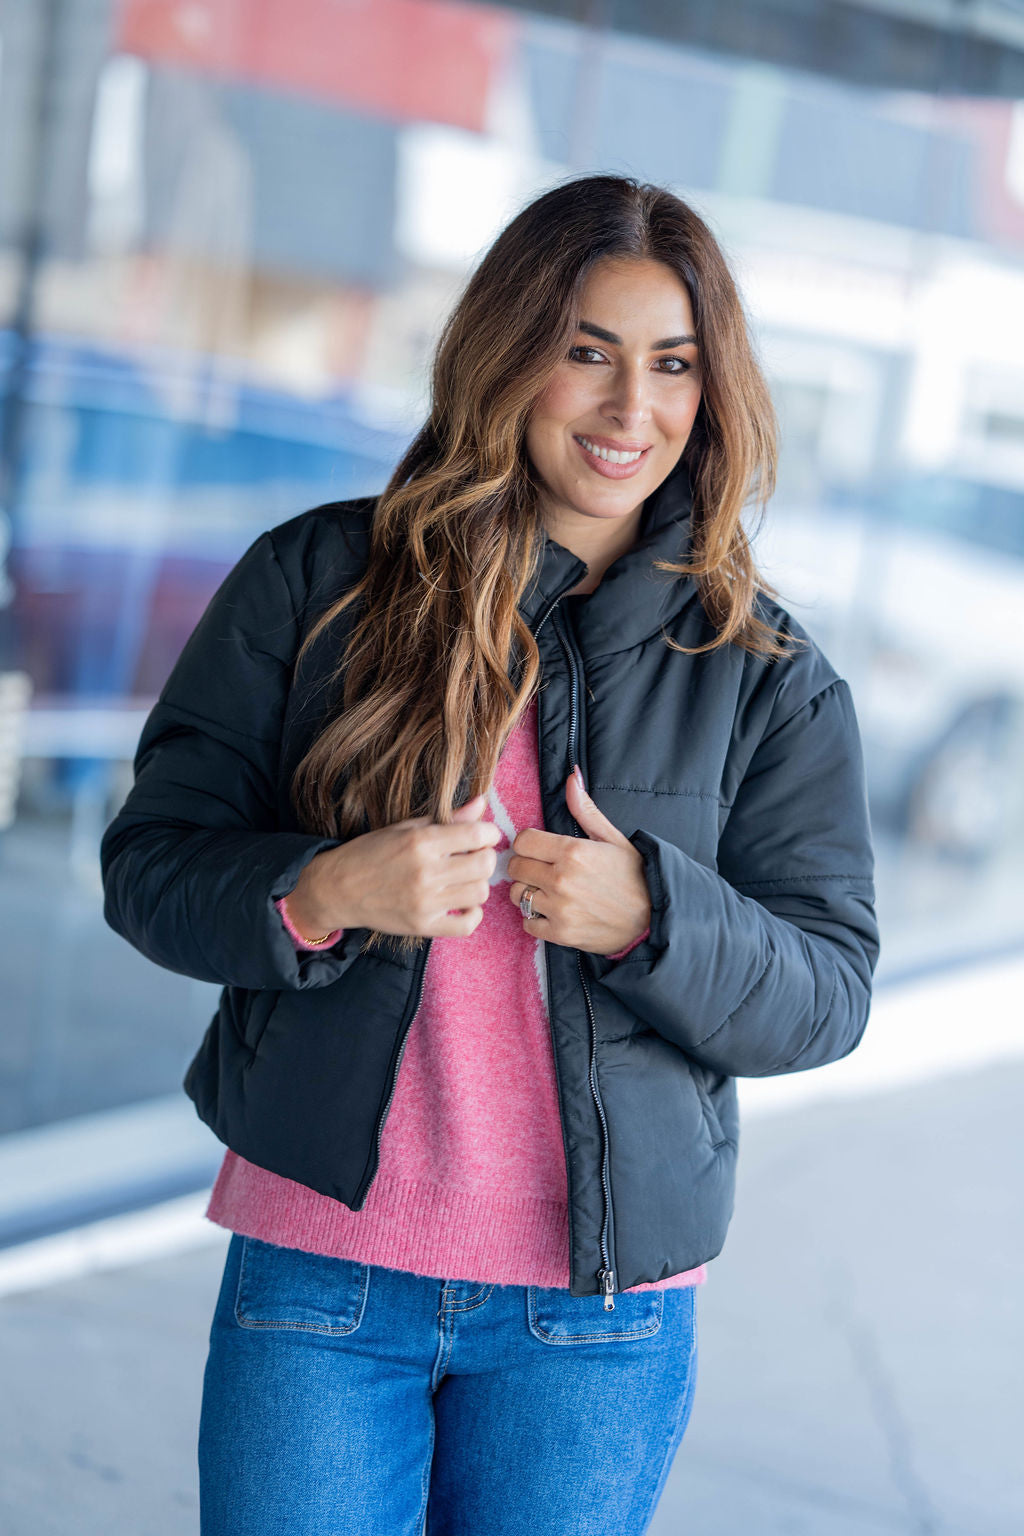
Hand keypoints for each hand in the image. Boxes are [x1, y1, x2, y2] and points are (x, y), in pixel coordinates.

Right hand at [285, 793, 500, 938]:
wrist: (337, 888)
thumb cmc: (371, 853)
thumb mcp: (406, 828)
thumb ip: (448, 818)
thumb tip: (482, 802)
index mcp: (421, 842)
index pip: (477, 835)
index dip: (489, 833)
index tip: (484, 835)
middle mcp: (425, 872)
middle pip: (484, 865)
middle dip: (486, 857)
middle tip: (475, 856)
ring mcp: (425, 902)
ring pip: (480, 893)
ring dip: (478, 884)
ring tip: (464, 879)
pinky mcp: (422, 926)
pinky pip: (466, 925)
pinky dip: (472, 915)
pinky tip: (462, 904)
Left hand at [507, 768, 651, 953]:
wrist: (654, 919)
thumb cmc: (634, 876)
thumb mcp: (614, 839)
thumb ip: (586, 810)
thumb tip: (571, 776)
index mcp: (573, 851)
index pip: (522, 841)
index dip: (529, 844)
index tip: (540, 850)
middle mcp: (562, 879)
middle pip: (516, 867)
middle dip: (526, 866)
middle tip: (543, 870)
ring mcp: (560, 908)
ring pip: (517, 894)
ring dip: (528, 892)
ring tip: (547, 892)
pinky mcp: (560, 934)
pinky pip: (527, 922)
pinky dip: (535, 918)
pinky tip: (552, 912)